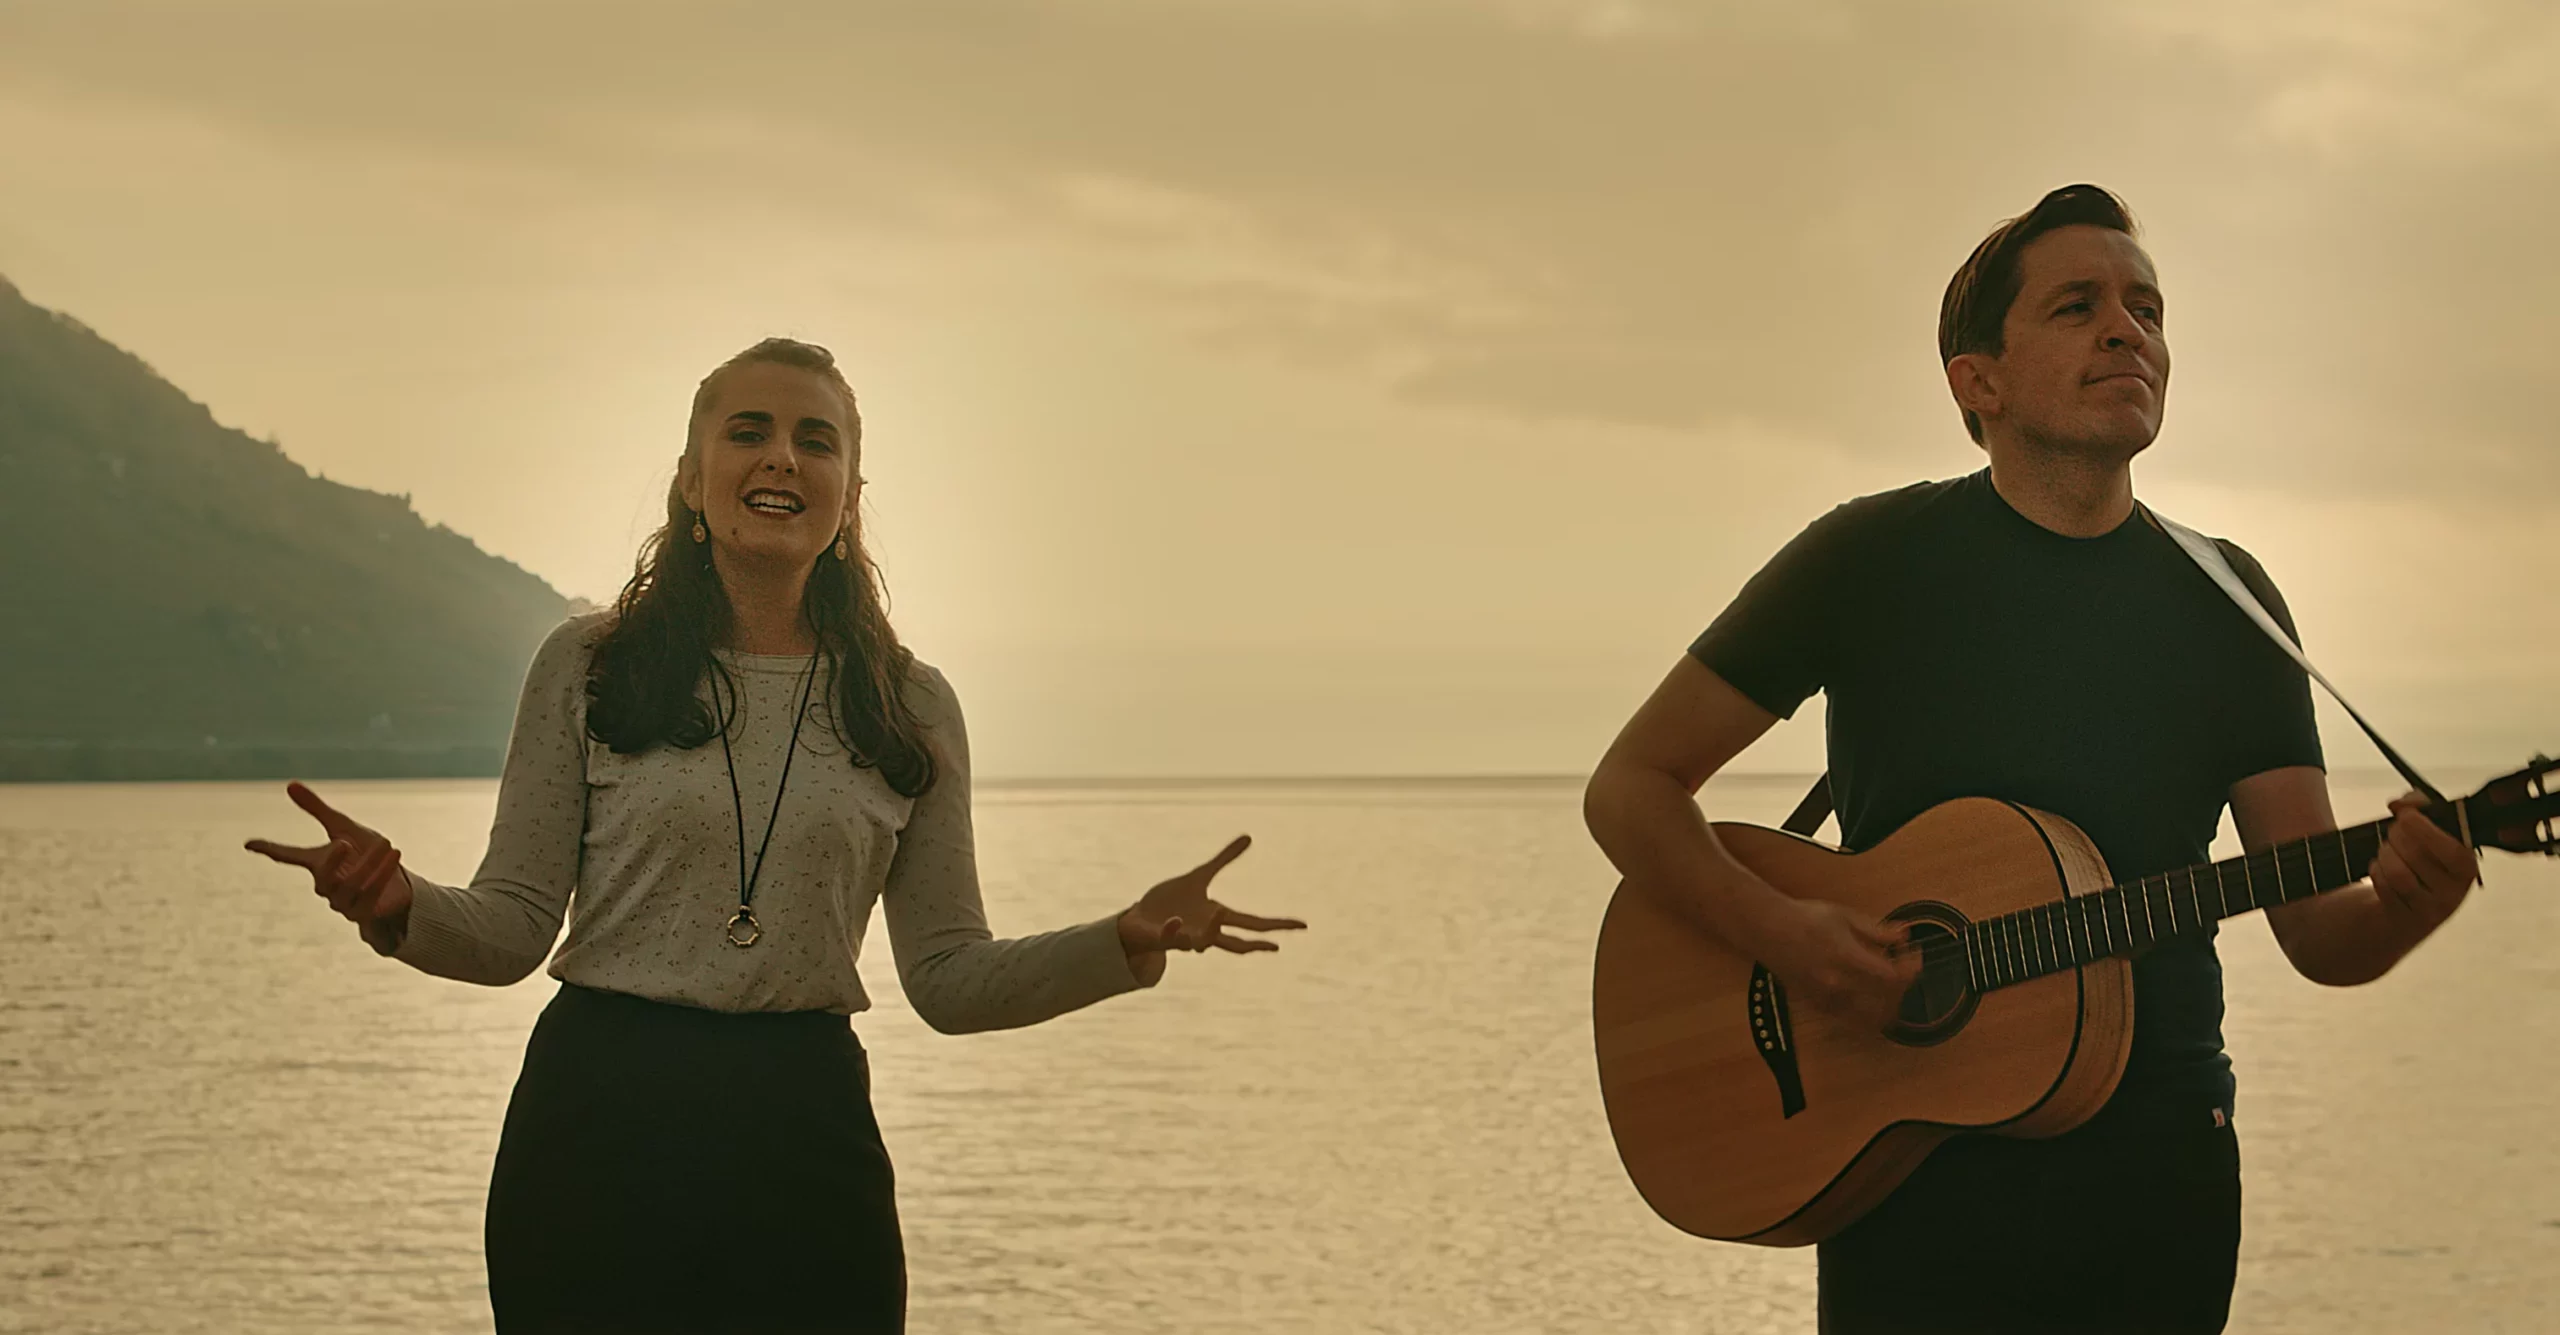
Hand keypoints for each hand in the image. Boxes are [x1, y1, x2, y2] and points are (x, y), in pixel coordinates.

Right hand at [245, 781, 414, 952]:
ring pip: (350, 887)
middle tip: (342, 842)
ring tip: (387, 844)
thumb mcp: (343, 828)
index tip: (249, 843)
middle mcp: (326, 885)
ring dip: (370, 865)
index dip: (270, 849)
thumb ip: (317, 809)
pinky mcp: (363, 914)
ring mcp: (342, 903)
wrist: (393, 885)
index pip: (288, 856)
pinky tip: (394, 857)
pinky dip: (382, 876)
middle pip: (322, 877)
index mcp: (318, 863)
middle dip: (331, 862)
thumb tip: (289, 784)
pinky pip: (370, 897)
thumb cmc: (364, 854)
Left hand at [1115, 835, 1306, 983]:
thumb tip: (1250, 837)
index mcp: (1217, 917)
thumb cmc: (1169, 902)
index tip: (1303, 926)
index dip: (1278, 924)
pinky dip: (1176, 930)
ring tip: (1219, 911)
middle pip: (1237, 943)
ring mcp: (1185, 937)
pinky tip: (1177, 920)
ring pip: (1204, 941)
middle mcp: (1205, 931)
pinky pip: (1172, 937)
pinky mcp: (1162, 938)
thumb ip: (1224, 859)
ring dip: (1212, 930)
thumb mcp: (1199, 876)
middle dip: (1257, 944)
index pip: (1253, 923)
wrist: (1137, 921)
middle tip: (1276, 946)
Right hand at [1749, 896, 1919, 1033]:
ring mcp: (1827, 999)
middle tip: (1904, 969)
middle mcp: (1838, 985)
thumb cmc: (1805, 918)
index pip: (1892, 977)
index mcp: (1847, 959)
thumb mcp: (1844, 916)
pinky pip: (1852, 1020)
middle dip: (1904, 987)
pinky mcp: (1818, 1006)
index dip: (1911, 969)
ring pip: (1871, 1019)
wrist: (1767, 930)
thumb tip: (1904, 936)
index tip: (1914, 955)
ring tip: (1891, 989)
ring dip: (1888, 1007)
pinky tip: (1870, 996)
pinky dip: (1868, 1013)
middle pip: (1887, 1002)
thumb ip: (1876, 930)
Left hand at [2370, 790, 2478, 930]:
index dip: (2424, 829)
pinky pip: (2384, 887)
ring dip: (2385, 853)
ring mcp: (2431, 909)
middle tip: (2394, 831)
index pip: (2452, 850)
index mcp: (2467, 866)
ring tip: (2387, 849)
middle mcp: (2454, 891)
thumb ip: (2420, 808)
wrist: (2408, 907)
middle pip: (2416, 855)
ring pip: (2398, 872)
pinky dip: (2376, 871)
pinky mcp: (2407, 919)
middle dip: (2397, 835)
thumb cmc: (2423, 862)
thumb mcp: (2431, 833)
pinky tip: (2381, 868)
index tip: (2406, 814)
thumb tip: (2401, 803)